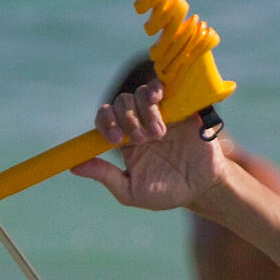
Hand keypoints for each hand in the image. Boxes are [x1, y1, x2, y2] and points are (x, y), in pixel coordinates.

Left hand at [71, 80, 224, 211]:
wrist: (204, 187)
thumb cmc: (168, 192)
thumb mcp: (133, 192)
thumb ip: (106, 177)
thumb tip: (74, 167)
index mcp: (125, 140)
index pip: (104, 117)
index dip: (106, 122)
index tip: (115, 139)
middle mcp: (139, 122)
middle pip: (120, 103)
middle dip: (128, 120)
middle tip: (143, 141)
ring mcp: (159, 112)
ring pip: (138, 95)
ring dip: (145, 112)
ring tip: (158, 135)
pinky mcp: (178, 106)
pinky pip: (160, 87)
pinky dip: (154, 88)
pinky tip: (157, 99)